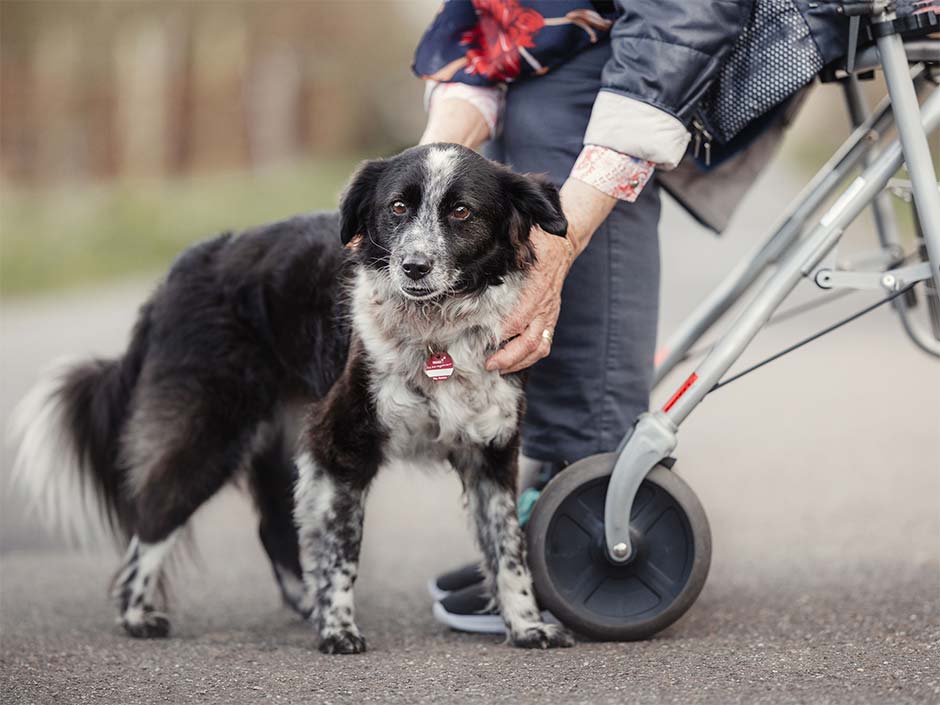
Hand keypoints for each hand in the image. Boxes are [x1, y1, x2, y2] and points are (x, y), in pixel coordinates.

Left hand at [485, 227, 574, 373]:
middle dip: (508, 356)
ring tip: (499, 368)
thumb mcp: (522, 242)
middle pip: (529, 341)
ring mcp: (549, 315)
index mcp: (536, 288)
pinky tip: (513, 363)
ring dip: (518, 362)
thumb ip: (507, 252)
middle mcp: (544, 306)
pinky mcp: (550, 320)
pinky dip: (529, 358)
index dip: (502, 332)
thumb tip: (481, 254)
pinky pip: (544, 345)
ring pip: (538, 347)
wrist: (563, 246)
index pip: (519, 318)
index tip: (484, 340)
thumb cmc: (538, 244)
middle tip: (488, 364)